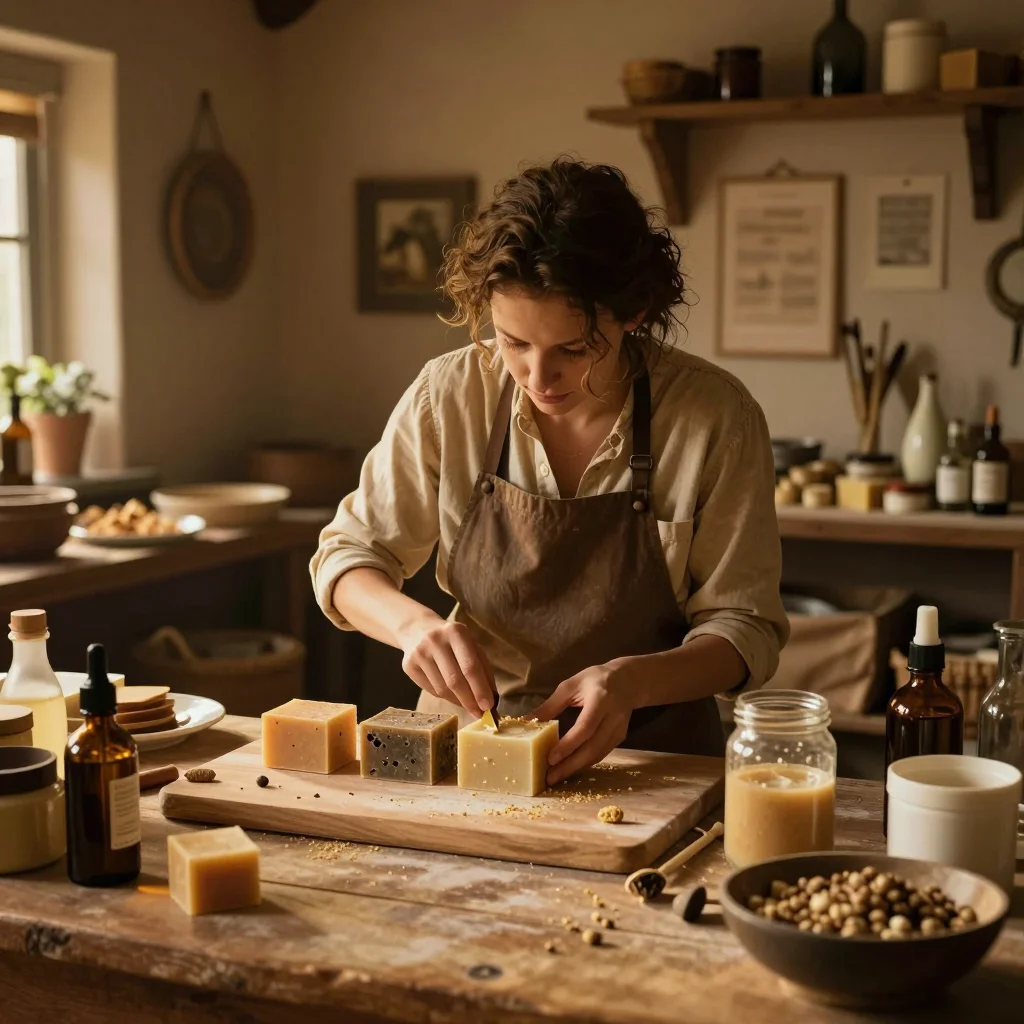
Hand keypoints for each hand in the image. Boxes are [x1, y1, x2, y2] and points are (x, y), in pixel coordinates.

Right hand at [396, 614, 495, 716]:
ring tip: (468, 704)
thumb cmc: (452, 641)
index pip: (470, 666)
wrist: (417, 629)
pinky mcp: (408, 665)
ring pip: (442, 689)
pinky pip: (431, 690)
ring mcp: (419, 653)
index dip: (480, 689)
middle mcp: (435, 641)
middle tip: (480, 713)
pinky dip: (445, 697)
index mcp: (456, 632)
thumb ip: (483, 668)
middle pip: (454, 680)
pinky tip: (452, 695)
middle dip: (469, 700)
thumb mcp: (470, 645)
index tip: (488, 706)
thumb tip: (492, 698)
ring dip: (458, 701)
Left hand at [531, 660, 635, 785]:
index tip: (550, 759)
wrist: (628, 680)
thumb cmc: (595, 679)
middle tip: (550, 778)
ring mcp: (619, 728)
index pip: (585, 727)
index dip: (568, 745)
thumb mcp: (570, 685)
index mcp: (600, 699)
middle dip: (570, 765)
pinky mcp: (620, 737)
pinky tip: (570, 768)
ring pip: (598, 754)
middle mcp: (613, 716)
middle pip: (592, 747)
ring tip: (556, 777)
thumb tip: (527, 721)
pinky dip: (585, 763)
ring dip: (576, 768)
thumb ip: (550, 705)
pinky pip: (601, 754)